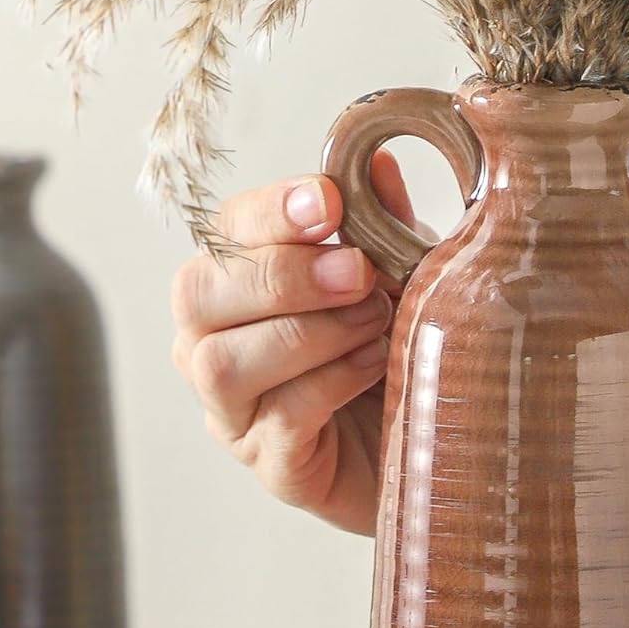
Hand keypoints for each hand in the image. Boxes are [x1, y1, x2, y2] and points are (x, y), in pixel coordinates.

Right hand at [170, 151, 418, 534]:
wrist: (432, 451)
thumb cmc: (398, 358)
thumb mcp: (399, 279)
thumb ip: (381, 226)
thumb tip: (374, 161)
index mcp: (234, 288)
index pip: (221, 233)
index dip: (268, 212)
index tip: (328, 202)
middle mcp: (212, 346)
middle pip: (196, 294)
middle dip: (280, 274)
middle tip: (358, 271)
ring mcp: (234, 412)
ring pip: (222, 362)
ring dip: (306, 332)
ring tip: (374, 321)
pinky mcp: (270, 466)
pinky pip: (277, 418)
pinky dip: (330, 382)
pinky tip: (377, 364)